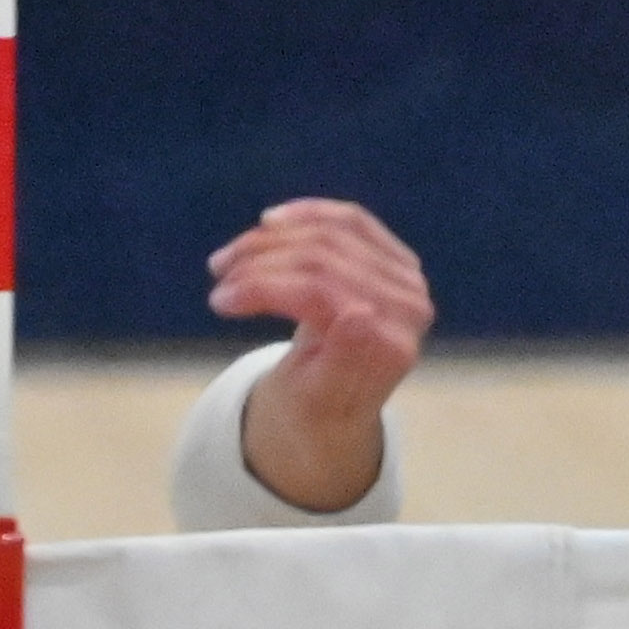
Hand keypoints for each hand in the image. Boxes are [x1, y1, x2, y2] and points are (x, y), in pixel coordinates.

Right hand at [201, 197, 431, 514]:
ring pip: (330, 233)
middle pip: (324, 258)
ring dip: (271, 239)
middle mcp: (410, 306)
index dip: (264, 288)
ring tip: (228, 259)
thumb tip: (357, 314)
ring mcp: (406, 277)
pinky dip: (307, 215)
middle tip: (218, 274)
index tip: (219, 301)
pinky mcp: (395, 257)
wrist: (337, 414)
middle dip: (261, 261)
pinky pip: (349, 220)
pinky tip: (269, 222)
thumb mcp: (316, 400)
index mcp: (391, 348)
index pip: (321, 295)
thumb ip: (342, 361)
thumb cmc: (316, 412)